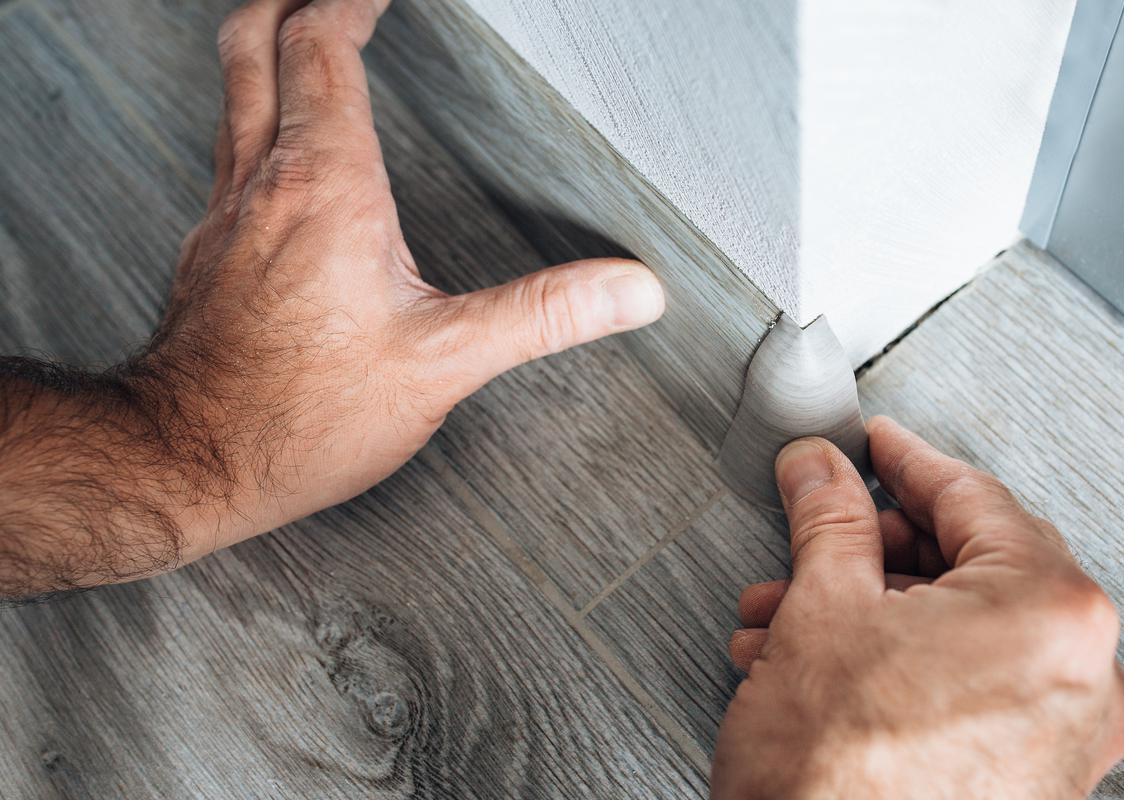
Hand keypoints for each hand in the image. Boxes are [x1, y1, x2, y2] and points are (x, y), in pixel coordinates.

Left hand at [0, 0, 662, 597]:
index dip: (353, 2)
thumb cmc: (299, 418)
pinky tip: (287, 158)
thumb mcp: (443, 363)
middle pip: (254, 43)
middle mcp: (265, 185)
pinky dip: (258, 118)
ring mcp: (226, 214)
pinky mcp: (210, 251)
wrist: (188, 463)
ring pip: (232, 92)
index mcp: (326, 188)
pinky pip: (228, 151)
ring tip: (308, 42)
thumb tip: (626, 288)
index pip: (324, 47)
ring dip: (268, 48)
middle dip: (294, 2)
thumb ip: (541, 315)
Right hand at [711, 417, 1123, 798]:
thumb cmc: (833, 780)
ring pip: (961, 630)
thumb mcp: (822, 609)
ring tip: (791, 612)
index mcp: (1051, 614)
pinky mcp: (1030, 780)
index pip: (974, 498)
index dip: (906, 462)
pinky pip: (968, 685)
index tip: (875, 449)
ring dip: (870, 610)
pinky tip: (825, 662)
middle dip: (876, 548)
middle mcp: (1083, 679)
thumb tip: (824, 471)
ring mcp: (1062, 739)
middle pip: (972, 565)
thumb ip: (831, 518)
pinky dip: (899, 662)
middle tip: (825, 530)